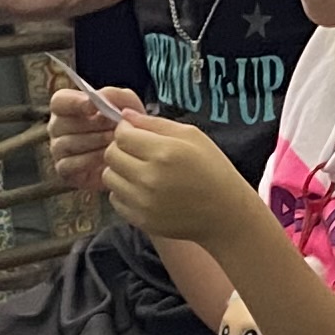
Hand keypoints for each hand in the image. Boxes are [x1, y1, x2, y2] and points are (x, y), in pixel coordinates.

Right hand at [47, 81, 140, 191]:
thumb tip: (100, 96)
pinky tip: (107, 159)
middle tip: (114, 126)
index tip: (94, 106)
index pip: (59, 101)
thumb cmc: (125, 126)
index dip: (74, 102)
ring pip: (67, 143)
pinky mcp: (64, 170)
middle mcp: (57, 127)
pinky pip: (71, 164)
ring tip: (114, 141)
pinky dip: (90, 160)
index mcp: (67, 106)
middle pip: (62, 123)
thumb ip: (116, 95)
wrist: (134, 157)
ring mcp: (58, 149)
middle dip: (92, 124)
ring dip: (94, 141)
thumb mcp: (127, 106)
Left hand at [101, 109, 259, 245]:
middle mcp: (149, 178)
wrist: (224, 213)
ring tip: (139, 170)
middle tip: (137, 150)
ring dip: (120, 170)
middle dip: (120, 148)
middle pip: (111, 155)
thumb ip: (155, 123)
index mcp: (164, 152)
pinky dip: (124, 191)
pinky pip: (115, 199)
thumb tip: (126, 114)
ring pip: (109, 177)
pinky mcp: (141, 220)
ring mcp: (143, 202)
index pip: (121, 135)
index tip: (134, 131)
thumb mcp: (192, 136)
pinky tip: (142, 189)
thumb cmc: (212, 170)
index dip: (125, 130)